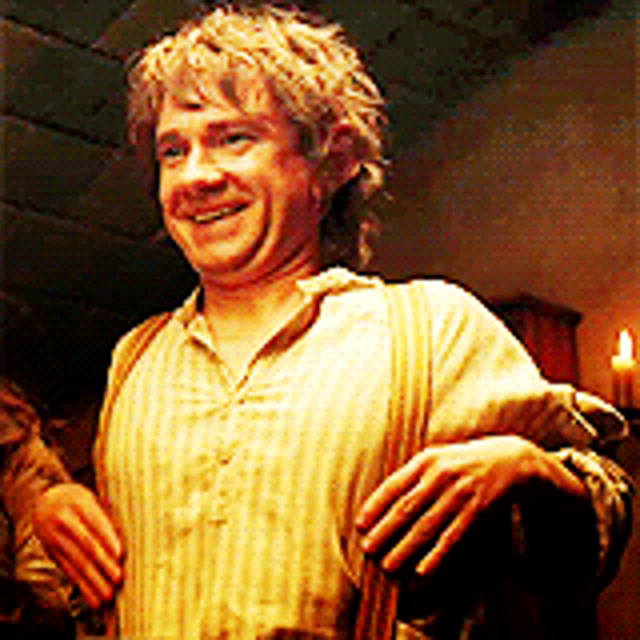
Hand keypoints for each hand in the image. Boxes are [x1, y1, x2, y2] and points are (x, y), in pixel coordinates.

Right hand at [33, 483, 122, 608]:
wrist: (43, 500)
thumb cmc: (79, 499)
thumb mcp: (91, 497)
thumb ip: (106, 513)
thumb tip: (128, 534)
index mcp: (79, 504)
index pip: (95, 523)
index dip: (108, 539)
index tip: (120, 554)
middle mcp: (65, 522)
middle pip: (86, 546)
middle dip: (103, 563)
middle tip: (118, 578)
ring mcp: (56, 539)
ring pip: (77, 563)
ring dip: (93, 581)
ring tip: (107, 595)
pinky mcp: (53, 554)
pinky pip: (69, 572)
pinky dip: (82, 585)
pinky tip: (92, 598)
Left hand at [355, 435, 585, 576]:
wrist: (511, 459)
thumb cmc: (465, 461)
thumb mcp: (438, 458)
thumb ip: (414, 475)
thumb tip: (384, 499)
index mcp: (426, 460)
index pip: (394, 485)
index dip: (375, 506)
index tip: (360, 524)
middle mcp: (440, 475)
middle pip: (406, 508)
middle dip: (385, 531)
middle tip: (367, 550)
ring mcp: (459, 493)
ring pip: (426, 526)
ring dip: (405, 548)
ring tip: (388, 565)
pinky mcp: (477, 510)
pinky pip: (453, 536)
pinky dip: (437, 554)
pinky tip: (423, 570)